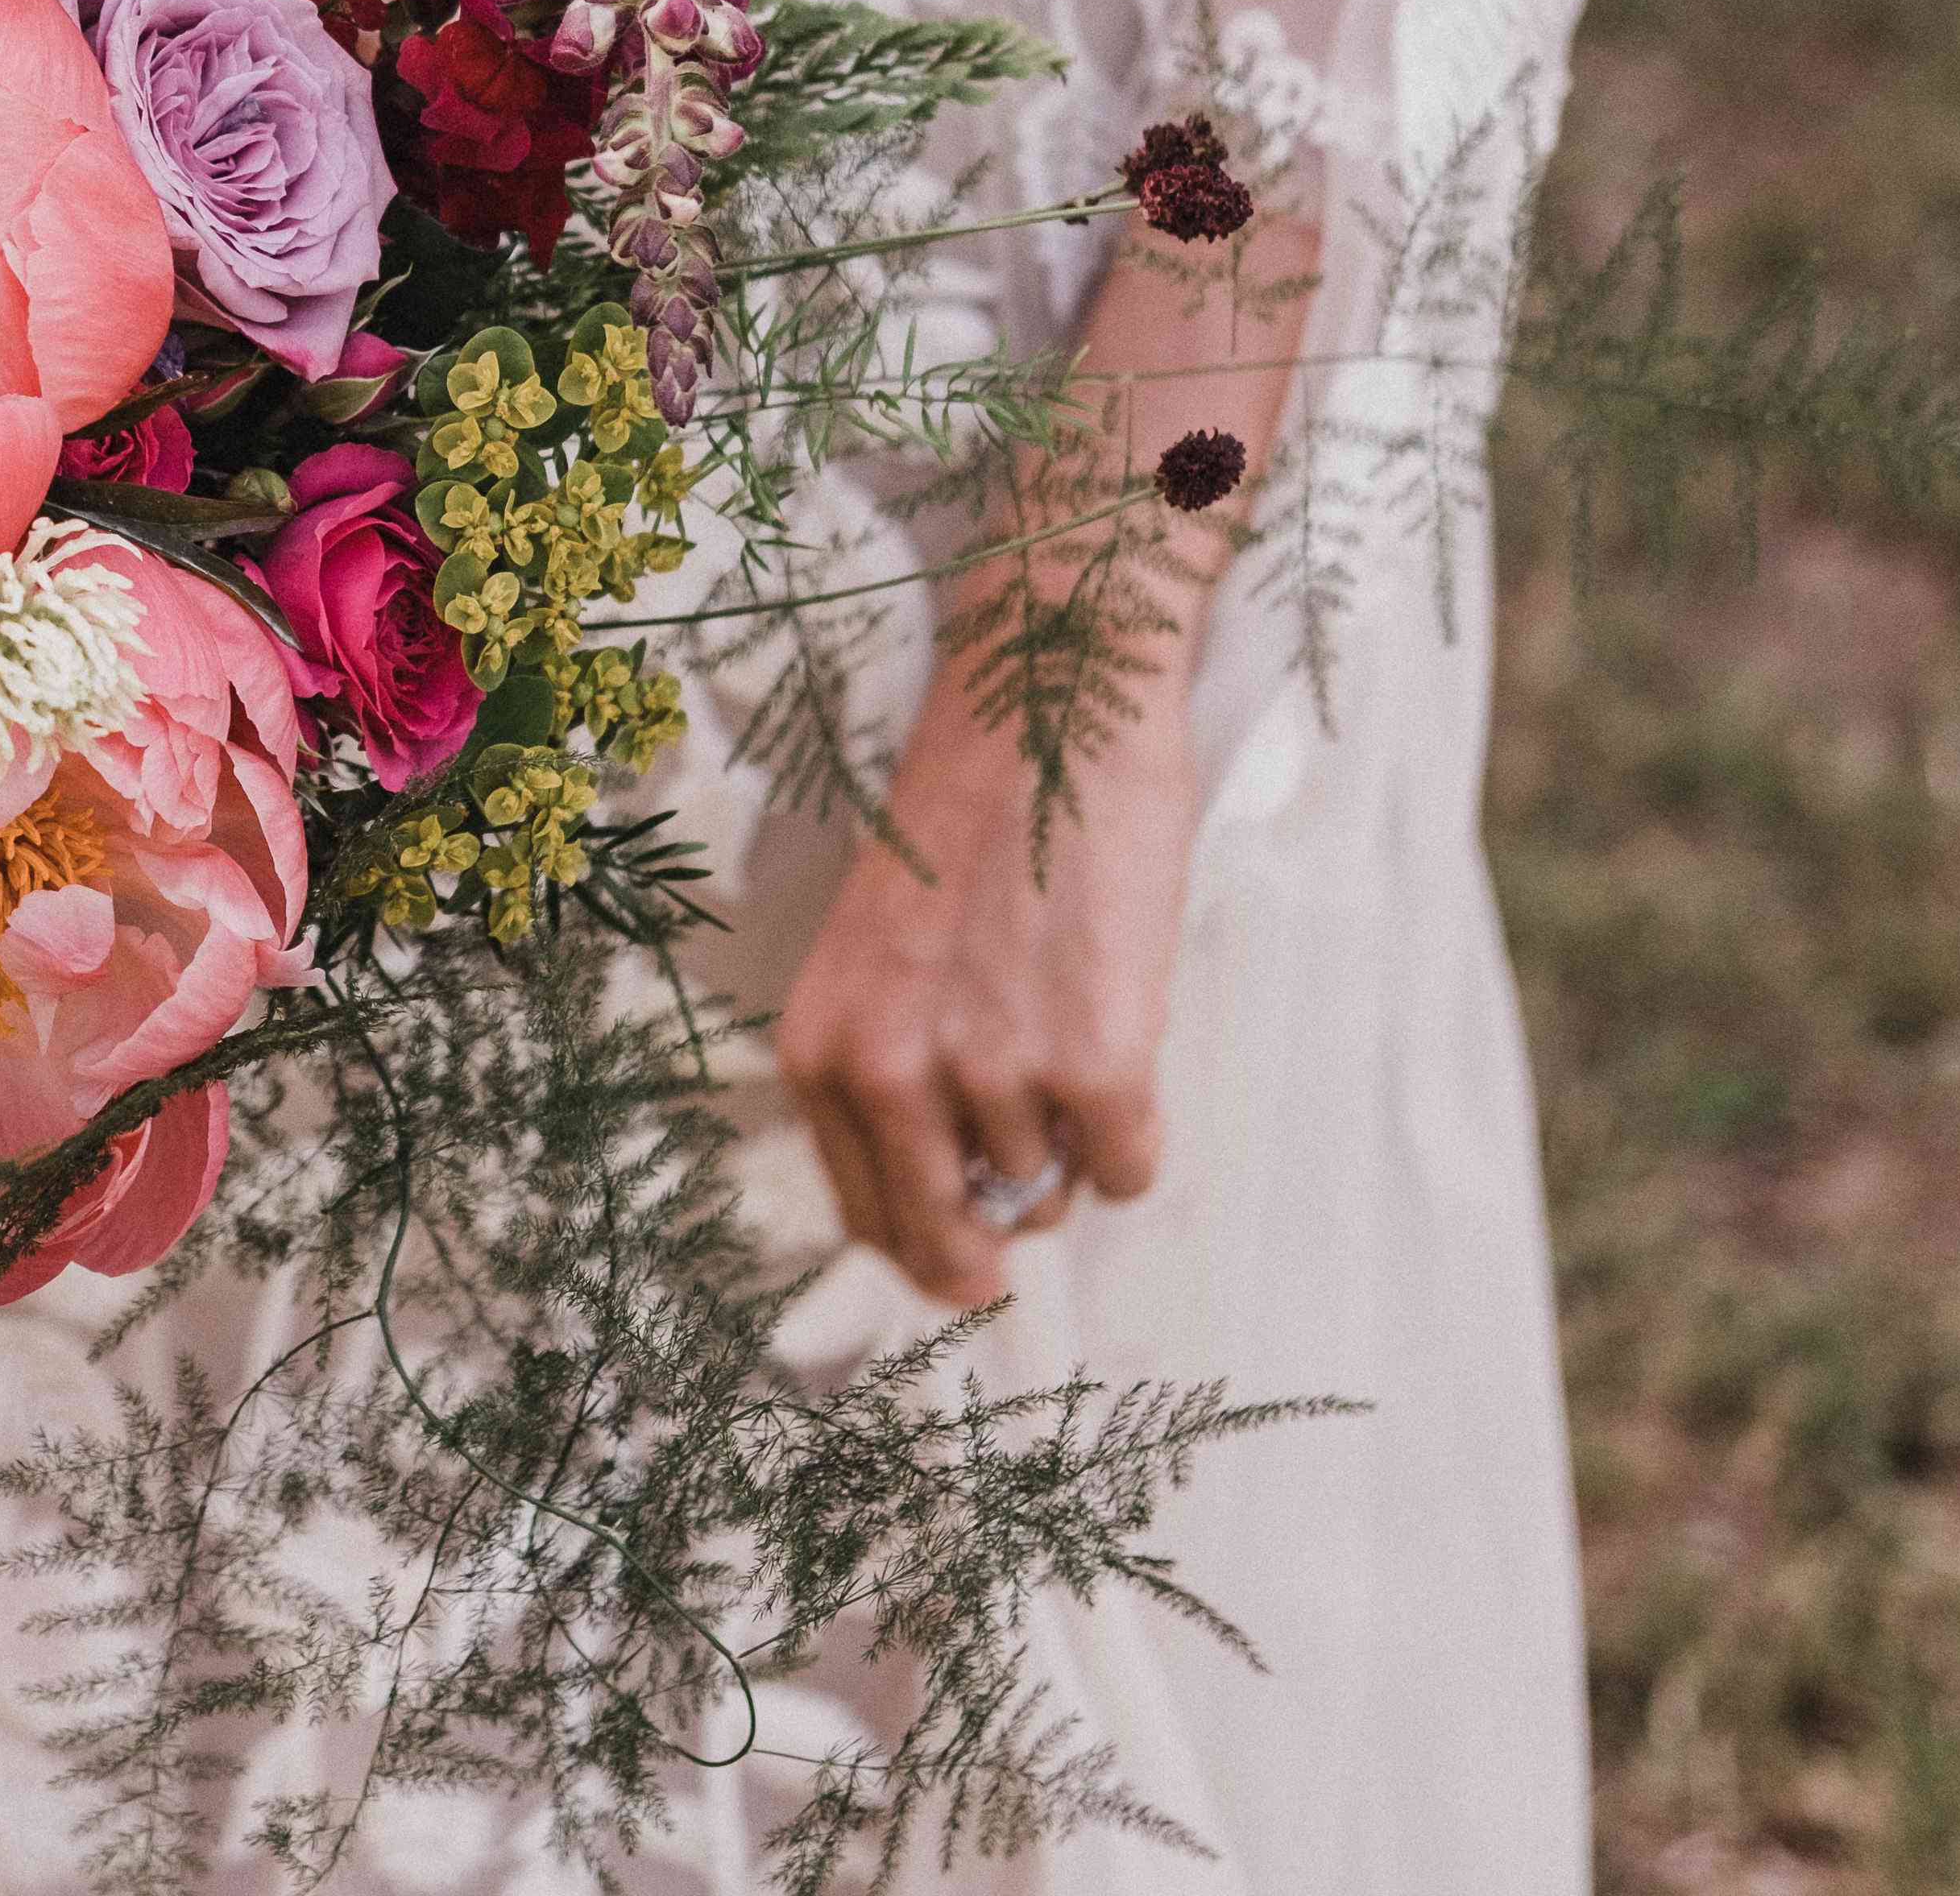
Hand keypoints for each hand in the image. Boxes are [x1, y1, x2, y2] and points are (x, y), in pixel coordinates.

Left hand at [772, 641, 1198, 1307]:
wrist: (1046, 706)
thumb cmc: (970, 821)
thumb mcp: (879, 956)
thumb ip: (889, 1070)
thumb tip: (953, 1206)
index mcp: (822, 1048)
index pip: (865, 1214)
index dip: (923, 1242)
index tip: (962, 1252)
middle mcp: (890, 1073)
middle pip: (949, 1240)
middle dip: (992, 1247)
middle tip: (1025, 1220)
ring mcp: (993, 1070)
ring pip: (1048, 1195)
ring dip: (1071, 1146)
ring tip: (1075, 1036)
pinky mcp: (1097, 1061)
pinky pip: (1126, 1169)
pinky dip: (1137, 1137)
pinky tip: (1127, 1049)